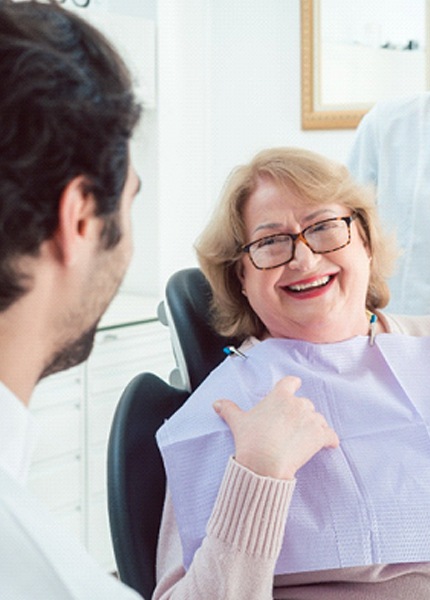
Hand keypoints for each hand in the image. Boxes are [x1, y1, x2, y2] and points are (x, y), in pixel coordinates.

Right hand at [213, 376, 338, 479]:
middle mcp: (297, 403)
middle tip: (291, 427)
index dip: (293, 385)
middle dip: (300, 414)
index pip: (291, 382)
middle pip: (304, 403)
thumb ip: (229, 409)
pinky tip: (328, 445)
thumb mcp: (238, 422)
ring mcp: (310, 419)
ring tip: (304, 439)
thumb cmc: (251, 440)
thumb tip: (217, 403)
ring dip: (314, 426)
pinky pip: (330, 435)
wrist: (264, 462)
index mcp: (279, 396)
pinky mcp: (319, 435)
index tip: (294, 387)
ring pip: (318, 419)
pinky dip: (329, 440)